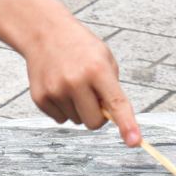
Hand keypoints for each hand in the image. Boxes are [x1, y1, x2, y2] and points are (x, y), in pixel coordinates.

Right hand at [23, 9, 140, 147]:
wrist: (44, 33)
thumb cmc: (80, 48)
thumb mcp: (104, 59)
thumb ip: (112, 88)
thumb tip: (112, 120)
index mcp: (97, 70)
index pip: (116, 103)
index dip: (127, 124)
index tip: (135, 142)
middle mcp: (76, 81)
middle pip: (94, 122)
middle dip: (97, 116)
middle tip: (92, 96)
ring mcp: (56, 91)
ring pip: (76, 121)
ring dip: (78, 109)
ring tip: (72, 85)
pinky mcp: (40, 98)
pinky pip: (60, 119)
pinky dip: (63, 109)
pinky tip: (59, 88)